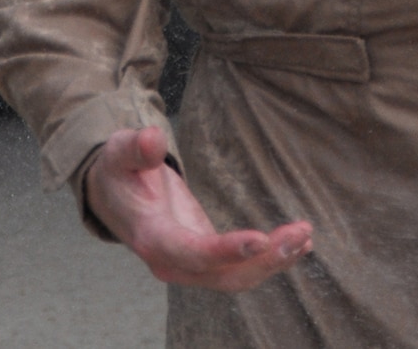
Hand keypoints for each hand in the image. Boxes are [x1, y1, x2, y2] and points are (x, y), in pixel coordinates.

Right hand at [85, 126, 312, 290]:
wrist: (112, 193)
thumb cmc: (119, 170)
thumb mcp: (119, 152)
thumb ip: (135, 147)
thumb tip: (151, 139)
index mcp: (150, 236)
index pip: (190, 253)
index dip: (225, 251)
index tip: (261, 239)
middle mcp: (171, 260)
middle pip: (222, 275)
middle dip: (265, 260)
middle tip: (300, 233)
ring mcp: (189, 264)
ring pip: (235, 277)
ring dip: (274, 262)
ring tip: (305, 236)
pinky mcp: (204, 257)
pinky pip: (239, 268)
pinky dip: (270, 260)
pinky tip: (299, 244)